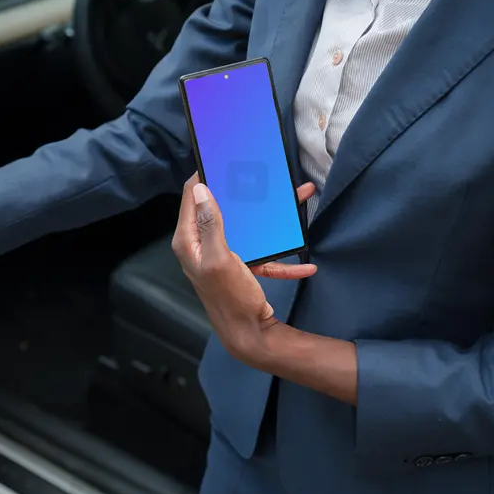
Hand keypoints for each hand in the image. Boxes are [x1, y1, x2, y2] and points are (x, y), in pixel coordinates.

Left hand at [171, 173, 316, 364]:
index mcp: (189, 240)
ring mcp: (223, 256)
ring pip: (248, 229)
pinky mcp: (241, 268)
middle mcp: (202, 246)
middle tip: (262, 172)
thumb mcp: (220, 258)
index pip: (191, 196)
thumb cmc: (229, 299)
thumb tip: (202, 189)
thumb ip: (210, 224)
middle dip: (246, 193)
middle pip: (223, 209)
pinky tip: (305, 263)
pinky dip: (282, 259)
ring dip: (272, 221)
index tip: (221, 156)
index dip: (204, 174)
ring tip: (297, 202)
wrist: (248, 337)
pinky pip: (263, 256)